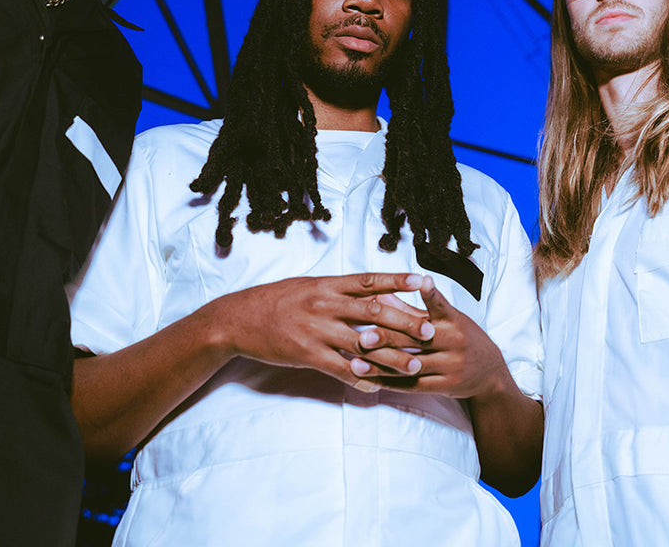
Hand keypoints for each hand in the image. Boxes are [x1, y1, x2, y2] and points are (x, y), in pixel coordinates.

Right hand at [219, 272, 432, 392]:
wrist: (238, 319)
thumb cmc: (276, 300)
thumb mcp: (309, 285)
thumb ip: (339, 289)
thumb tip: (371, 289)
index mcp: (328, 284)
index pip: (371, 280)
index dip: (400, 281)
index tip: (426, 282)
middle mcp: (326, 304)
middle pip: (374, 312)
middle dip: (405, 322)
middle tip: (430, 331)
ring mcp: (317, 330)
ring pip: (362, 344)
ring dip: (391, 358)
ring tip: (415, 367)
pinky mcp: (307, 354)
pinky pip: (340, 369)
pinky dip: (361, 378)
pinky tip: (379, 387)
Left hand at [351, 276, 509, 400]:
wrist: (490, 375)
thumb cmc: (463, 339)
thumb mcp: (447, 321)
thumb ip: (412, 309)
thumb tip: (381, 293)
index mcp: (454, 321)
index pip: (441, 305)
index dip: (432, 294)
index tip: (423, 281)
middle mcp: (455, 342)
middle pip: (417, 338)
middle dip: (387, 337)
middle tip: (361, 336)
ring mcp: (451, 365)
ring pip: (412, 365)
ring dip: (382, 365)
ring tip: (356, 363)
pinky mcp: (446, 386)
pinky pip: (413, 386)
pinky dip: (390, 383)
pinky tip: (370, 381)